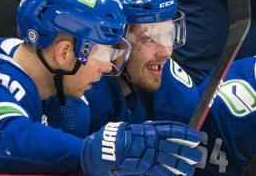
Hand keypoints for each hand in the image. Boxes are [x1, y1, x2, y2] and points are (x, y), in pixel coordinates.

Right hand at [80, 121, 201, 175]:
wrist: (101, 148)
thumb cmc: (115, 137)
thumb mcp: (131, 129)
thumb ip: (145, 132)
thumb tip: (159, 133)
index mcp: (146, 129)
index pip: (170, 128)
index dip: (184, 132)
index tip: (196, 135)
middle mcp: (149, 140)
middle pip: (173, 145)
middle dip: (187, 150)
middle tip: (198, 156)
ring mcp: (146, 153)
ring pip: (169, 159)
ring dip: (182, 165)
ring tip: (191, 170)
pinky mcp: (142, 165)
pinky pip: (159, 170)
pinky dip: (169, 173)